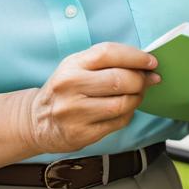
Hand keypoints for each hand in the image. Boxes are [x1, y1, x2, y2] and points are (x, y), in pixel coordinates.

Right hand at [19, 42, 159, 153]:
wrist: (37, 121)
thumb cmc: (65, 88)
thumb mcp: (77, 66)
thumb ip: (106, 61)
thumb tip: (145, 63)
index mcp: (72, 65)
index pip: (108, 53)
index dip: (135, 56)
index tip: (151, 61)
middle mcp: (70, 87)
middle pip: (118, 80)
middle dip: (141, 79)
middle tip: (150, 79)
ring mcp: (74, 113)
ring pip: (120, 104)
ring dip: (137, 98)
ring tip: (138, 94)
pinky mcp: (80, 135)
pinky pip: (116, 123)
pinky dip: (128, 114)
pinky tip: (126, 109)